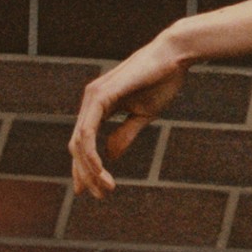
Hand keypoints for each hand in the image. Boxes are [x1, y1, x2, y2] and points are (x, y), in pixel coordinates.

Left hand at [67, 35, 190, 197]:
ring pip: (79, 142)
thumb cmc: (162, 81)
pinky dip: (90, 153)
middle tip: (101, 196)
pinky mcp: (100, 96)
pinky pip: (88, 131)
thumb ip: (124, 134)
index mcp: (99, 105)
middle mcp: (90, 101)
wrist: (174, 56)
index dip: (85, 168)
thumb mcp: (143, 115)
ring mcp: (92, 97)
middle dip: (85, 174)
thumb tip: (110, 156)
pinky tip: (100, 169)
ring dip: (89, 169)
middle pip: (77, 146)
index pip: (83, 142)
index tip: (94, 191)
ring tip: (105, 188)